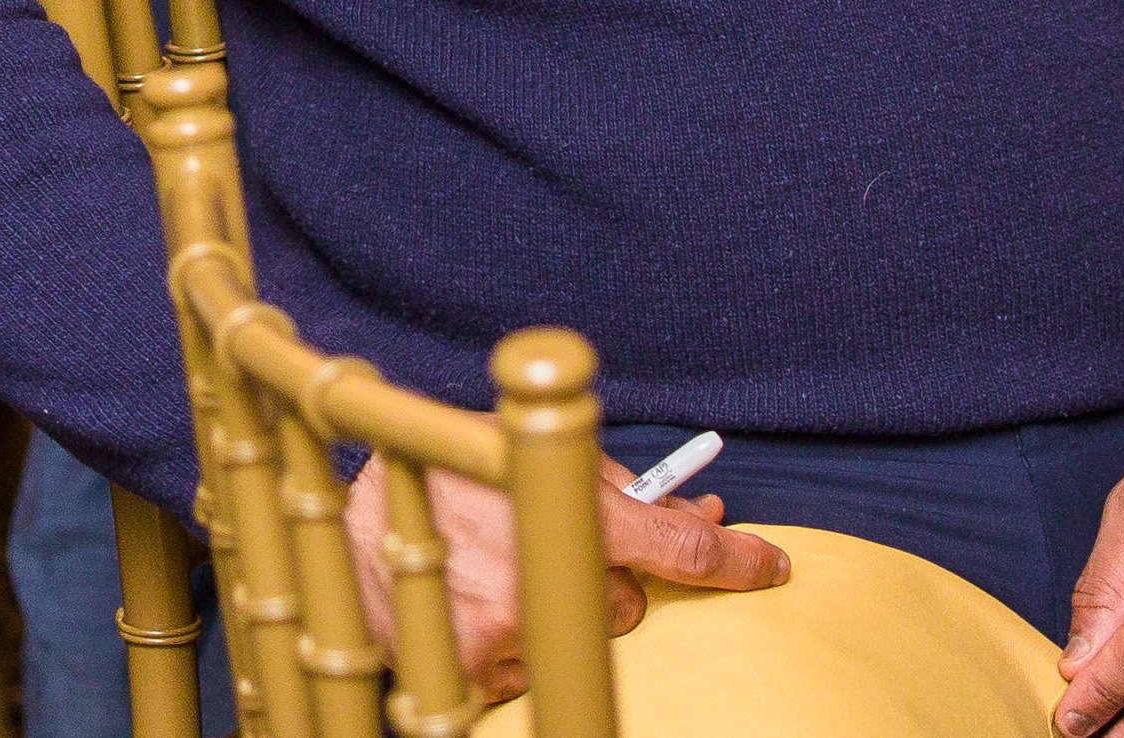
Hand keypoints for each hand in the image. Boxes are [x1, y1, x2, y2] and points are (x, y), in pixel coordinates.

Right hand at [334, 442, 780, 708]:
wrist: (351, 521)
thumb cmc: (454, 476)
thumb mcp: (536, 451)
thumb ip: (620, 489)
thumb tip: (704, 521)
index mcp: (569, 511)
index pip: (682, 550)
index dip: (739, 561)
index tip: (771, 566)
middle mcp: (544, 574)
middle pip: (624, 604)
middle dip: (596, 579)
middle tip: (538, 546)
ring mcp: (511, 631)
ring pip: (577, 639)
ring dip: (549, 614)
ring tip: (491, 572)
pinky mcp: (477, 672)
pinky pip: (533, 672)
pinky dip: (514, 646)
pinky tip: (475, 607)